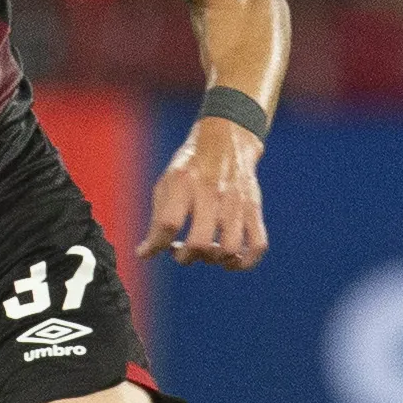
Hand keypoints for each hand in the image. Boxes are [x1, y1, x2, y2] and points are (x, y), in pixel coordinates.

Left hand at [139, 117, 268, 268]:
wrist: (226, 140)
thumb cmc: (191, 167)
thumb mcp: (166, 183)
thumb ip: (157, 218)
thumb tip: (145, 253)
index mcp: (184, 183)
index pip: (168, 224)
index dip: (157, 245)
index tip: (150, 250)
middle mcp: (211, 193)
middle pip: (200, 242)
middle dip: (186, 257)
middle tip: (181, 252)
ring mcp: (236, 202)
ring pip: (229, 248)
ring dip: (214, 260)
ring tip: (205, 254)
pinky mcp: (253, 208)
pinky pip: (257, 245)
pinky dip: (244, 262)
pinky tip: (230, 261)